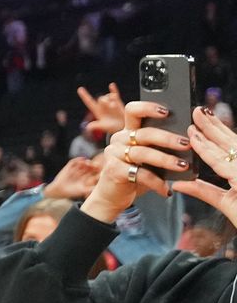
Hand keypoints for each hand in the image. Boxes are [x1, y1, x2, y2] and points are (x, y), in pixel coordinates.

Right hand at [43, 156, 100, 200]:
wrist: (59, 190)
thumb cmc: (71, 192)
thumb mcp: (82, 190)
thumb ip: (90, 189)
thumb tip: (99, 188)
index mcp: (86, 178)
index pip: (93, 172)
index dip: (97, 170)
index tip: (100, 169)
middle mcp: (81, 173)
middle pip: (88, 167)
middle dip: (92, 165)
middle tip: (96, 165)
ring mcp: (75, 170)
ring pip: (82, 164)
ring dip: (86, 162)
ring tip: (88, 162)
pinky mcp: (68, 167)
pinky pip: (73, 162)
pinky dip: (77, 159)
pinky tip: (82, 159)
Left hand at [78, 82, 127, 137]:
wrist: (122, 127)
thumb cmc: (111, 127)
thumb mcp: (103, 126)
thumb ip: (95, 126)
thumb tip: (88, 127)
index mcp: (97, 110)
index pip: (89, 102)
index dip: (84, 96)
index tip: (79, 89)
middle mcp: (103, 105)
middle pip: (100, 98)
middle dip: (104, 100)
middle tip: (110, 107)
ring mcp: (110, 103)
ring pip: (108, 96)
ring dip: (111, 99)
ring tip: (114, 107)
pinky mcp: (118, 102)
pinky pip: (115, 94)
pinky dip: (113, 90)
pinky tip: (111, 85)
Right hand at [81, 101, 184, 221]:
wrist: (113, 194)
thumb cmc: (136, 172)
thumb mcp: (148, 155)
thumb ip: (160, 145)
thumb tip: (189, 139)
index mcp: (128, 131)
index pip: (133, 110)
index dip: (148, 107)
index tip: (167, 111)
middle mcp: (119, 139)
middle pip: (143, 132)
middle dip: (167, 138)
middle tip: (186, 144)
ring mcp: (114, 154)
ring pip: (142, 153)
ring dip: (165, 159)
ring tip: (183, 166)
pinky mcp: (113, 171)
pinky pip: (139, 174)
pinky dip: (156, 182)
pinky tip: (167, 190)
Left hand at [173, 107, 236, 231]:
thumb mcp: (226, 203)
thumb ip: (204, 192)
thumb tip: (177, 184)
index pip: (233, 148)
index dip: (218, 132)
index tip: (202, 121)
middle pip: (232, 143)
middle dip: (213, 126)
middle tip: (196, 110)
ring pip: (229, 149)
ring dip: (210, 133)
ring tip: (194, 120)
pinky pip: (222, 164)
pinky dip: (208, 152)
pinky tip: (195, 141)